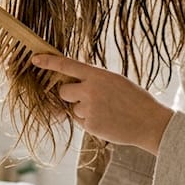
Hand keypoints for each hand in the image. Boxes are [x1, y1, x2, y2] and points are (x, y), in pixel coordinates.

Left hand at [31, 54, 173, 154]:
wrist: (149, 122)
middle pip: (64, 90)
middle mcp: (90, 90)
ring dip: (84, 110)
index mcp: (98, 75)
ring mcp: (88, 108)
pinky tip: (107, 120)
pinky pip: (81, 122)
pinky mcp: (90, 125)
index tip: (34, 59)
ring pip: (73, 108)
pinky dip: (90, 122)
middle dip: (70, 94)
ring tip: (107, 111)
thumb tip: (74, 83)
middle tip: (89, 98)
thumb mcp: (115, 81)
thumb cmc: (134, 100)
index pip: (67, 65)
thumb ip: (94, 80)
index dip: (49, 61)